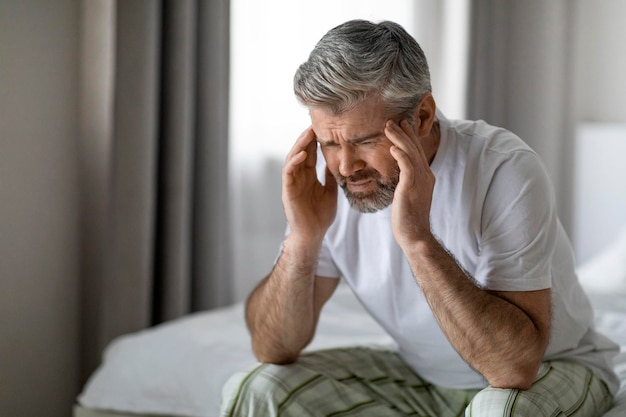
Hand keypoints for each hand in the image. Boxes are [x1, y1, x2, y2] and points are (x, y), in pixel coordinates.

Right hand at [282, 127, 337, 244]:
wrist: (313, 234)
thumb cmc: (321, 216)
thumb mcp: (331, 192)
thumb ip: (331, 177)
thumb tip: (339, 163)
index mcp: (308, 177)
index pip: (310, 154)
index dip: (315, 141)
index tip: (323, 127)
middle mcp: (299, 177)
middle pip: (300, 151)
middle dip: (306, 138)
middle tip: (315, 124)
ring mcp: (292, 183)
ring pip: (292, 158)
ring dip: (299, 145)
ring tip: (308, 134)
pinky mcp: (288, 190)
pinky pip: (288, 172)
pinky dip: (294, 162)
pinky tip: (303, 153)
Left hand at [384, 119, 435, 248]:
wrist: (415, 235)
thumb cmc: (409, 219)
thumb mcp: (409, 195)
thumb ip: (407, 183)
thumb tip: (400, 178)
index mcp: (425, 177)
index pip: (417, 152)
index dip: (409, 138)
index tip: (401, 126)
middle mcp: (426, 176)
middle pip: (415, 148)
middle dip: (404, 133)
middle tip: (393, 120)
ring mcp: (420, 181)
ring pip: (411, 153)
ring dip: (399, 139)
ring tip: (388, 127)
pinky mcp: (412, 187)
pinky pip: (407, 166)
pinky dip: (400, 155)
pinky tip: (392, 147)